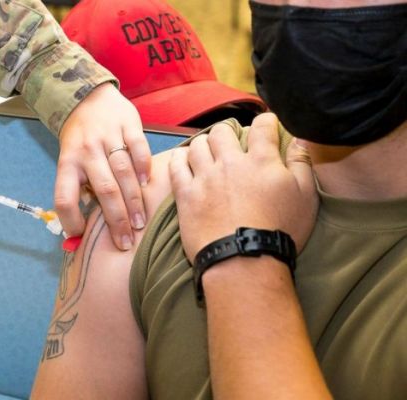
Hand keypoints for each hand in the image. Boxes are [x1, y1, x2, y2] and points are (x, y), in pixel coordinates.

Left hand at [54, 83, 150, 249]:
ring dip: (133, 201)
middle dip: (117, 219)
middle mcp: (86, 151)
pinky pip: (138, 148)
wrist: (87, 97)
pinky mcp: (128, 124)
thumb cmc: (79, 139)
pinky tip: (147, 185)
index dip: (71, 220)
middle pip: (104, 190)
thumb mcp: (70, 161)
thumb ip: (77, 190)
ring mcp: (107, 136)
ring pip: (123, 173)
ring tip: (140, 223)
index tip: (82, 236)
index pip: (64, 197)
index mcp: (67, 162)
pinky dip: (144, 168)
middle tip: (126, 241)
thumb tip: (78, 233)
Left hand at [169, 113, 317, 262]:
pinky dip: (179, 159)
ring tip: (208, 154)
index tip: (266, 126)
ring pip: (197, 145)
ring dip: (204, 145)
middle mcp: (231, 163)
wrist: (243, 261)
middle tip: (231, 145)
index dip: (265, 121)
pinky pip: (176, 166)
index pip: (262, 126)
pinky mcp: (186, 195)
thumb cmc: (279, 232)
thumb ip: (301, 164)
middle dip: (228, 133)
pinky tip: (184, 161)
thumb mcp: (306, 198)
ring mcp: (205, 177)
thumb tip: (300, 140)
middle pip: (222, 131)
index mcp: (261, 161)